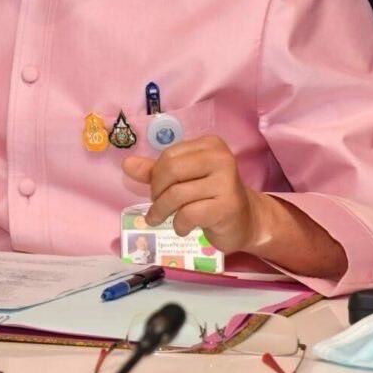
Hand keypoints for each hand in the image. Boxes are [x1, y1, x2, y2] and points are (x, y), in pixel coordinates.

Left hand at [121, 136, 266, 254]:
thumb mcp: (183, 179)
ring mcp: (227, 181)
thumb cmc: (210, 197)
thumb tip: (127, 164)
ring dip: (162, 212)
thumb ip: (156, 171)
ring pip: (177, 194)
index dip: (156, 176)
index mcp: (210, 145)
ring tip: (161, 220)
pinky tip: (182, 228)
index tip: (158, 191)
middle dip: (156, 192)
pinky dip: (179, 224)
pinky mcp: (228, 206)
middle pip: (171, 170)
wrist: (245, 221)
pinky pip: (189, 214)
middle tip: (157, 206)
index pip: (169, 155)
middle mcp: (221, 158)